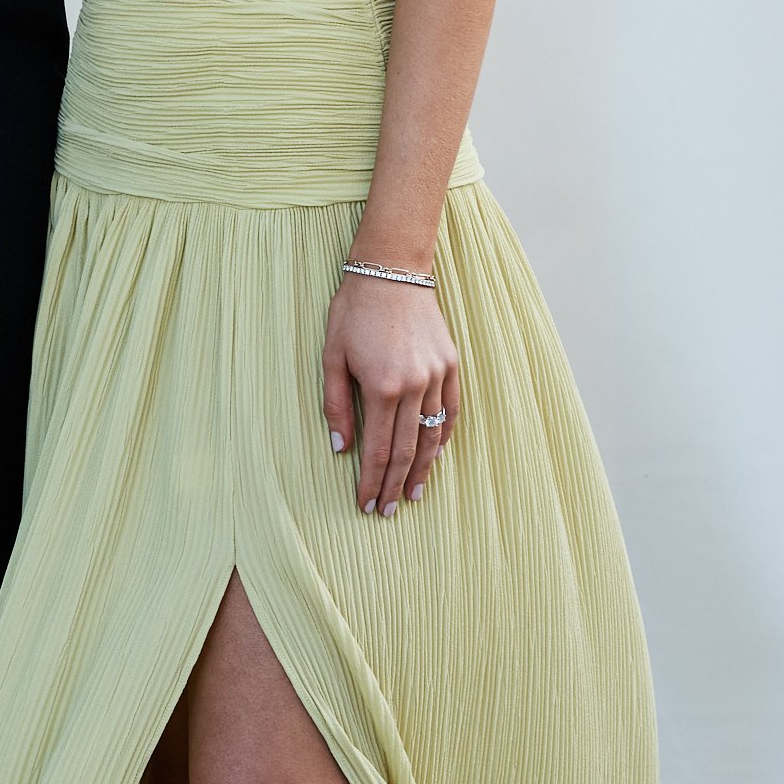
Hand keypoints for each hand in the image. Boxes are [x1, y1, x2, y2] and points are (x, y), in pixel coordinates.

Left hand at [321, 269, 457, 514]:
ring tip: (415, 495)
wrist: (391, 271)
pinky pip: (450, 409)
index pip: (379, 449)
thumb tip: (341, 449)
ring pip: (432, 435)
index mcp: (382, 386)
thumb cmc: (353, 312)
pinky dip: (443, 435)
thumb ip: (336, 406)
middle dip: (395, 485)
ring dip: (423, 469)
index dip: (372, 481)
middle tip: (388, 511)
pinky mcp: (451, 363)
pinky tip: (436, 454)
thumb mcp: (331, 357)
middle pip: (407, 450)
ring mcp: (437, 375)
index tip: (366, 504)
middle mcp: (414, 385)